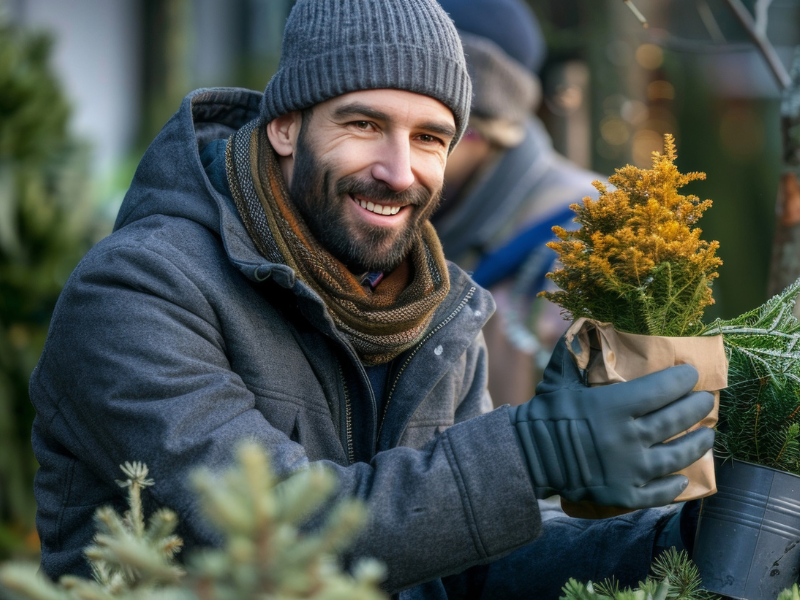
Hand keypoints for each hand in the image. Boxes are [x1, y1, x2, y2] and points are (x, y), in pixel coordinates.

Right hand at [510, 337, 714, 508]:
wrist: (529, 457)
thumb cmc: (546, 413)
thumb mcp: (559, 379)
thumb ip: (575, 352)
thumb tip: (584, 319)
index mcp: (613, 406)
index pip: (662, 388)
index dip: (682, 379)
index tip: (691, 373)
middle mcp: (627, 438)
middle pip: (677, 420)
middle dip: (697, 407)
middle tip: (705, 400)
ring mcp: (629, 470)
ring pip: (678, 456)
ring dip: (698, 443)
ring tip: (707, 435)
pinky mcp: (625, 495)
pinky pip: (660, 492)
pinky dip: (675, 484)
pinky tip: (683, 476)